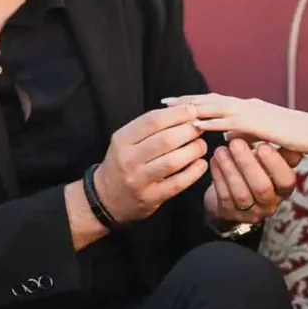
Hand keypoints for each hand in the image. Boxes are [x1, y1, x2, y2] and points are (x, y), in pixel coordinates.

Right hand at [95, 105, 207, 223]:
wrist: (106, 197)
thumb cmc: (122, 162)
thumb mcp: (126, 140)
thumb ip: (150, 126)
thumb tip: (183, 111)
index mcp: (122, 139)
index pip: (152, 120)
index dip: (176, 114)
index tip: (192, 110)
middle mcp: (128, 159)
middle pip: (165, 140)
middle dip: (188, 131)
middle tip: (200, 128)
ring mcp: (139, 180)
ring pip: (172, 162)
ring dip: (193, 150)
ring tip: (201, 145)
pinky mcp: (150, 198)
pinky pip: (177, 184)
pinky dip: (193, 172)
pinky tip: (201, 164)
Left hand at [164, 93, 307, 156]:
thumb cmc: (292, 135)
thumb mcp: (263, 133)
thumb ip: (244, 132)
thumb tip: (228, 136)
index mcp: (246, 107)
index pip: (215, 101)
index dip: (195, 101)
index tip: (175, 103)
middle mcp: (245, 105)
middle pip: (209, 100)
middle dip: (186, 100)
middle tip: (164, 101)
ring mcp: (249, 112)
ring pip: (214, 107)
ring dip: (192, 108)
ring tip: (171, 110)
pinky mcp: (254, 123)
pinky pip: (227, 123)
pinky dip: (209, 123)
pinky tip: (194, 126)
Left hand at [205, 136, 300, 226]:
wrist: (234, 194)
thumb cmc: (256, 169)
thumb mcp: (270, 161)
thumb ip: (279, 150)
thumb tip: (287, 133)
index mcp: (284, 188)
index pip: (286, 180)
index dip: (275, 164)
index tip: (263, 145)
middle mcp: (270, 203)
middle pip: (262, 187)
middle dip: (247, 163)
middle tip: (236, 143)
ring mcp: (250, 211)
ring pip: (241, 193)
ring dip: (229, 168)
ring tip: (221, 150)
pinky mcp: (230, 212)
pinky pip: (224, 195)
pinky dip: (218, 176)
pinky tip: (214, 160)